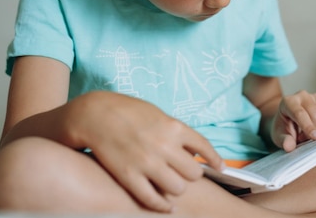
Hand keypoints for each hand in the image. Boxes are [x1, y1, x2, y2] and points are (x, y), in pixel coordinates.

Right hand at [60, 91, 223, 211]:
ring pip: (178, 188)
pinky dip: (162, 206)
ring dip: (176, 188)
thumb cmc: (127, 111)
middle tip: (183, 173)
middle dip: (190, 174)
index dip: (215, 160)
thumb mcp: (157, 114)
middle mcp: (164, 146)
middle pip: (194, 174)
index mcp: (174, 127)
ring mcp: (147, 163)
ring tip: (170, 184)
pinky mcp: (129, 176)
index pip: (204, 148)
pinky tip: (166, 206)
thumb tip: (193, 150)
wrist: (95, 114)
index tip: (220, 168)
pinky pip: (153, 199)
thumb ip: (175, 131)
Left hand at [270, 90, 315, 151]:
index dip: (308, 127)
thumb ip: (283, 140)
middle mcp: (304, 96)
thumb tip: (289, 146)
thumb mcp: (278, 136)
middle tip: (305, 139)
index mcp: (289, 102)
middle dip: (315, 131)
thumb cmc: (284, 128)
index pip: (300, 113)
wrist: (289, 121)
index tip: (315, 138)